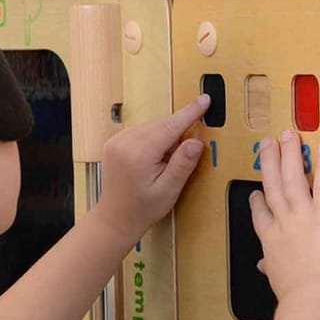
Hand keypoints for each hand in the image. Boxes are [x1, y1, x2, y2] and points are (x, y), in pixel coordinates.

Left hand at [94, 95, 210, 239]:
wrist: (115, 218)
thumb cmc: (141, 208)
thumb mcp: (168, 191)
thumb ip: (182, 164)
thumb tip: (195, 142)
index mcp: (138, 154)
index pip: (170, 126)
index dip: (190, 113)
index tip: (204, 100)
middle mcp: (124, 142)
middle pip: (161, 125)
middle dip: (176, 135)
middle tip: (177, 161)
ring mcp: (116, 141)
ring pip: (151, 127)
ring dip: (164, 138)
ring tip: (161, 166)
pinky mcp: (114, 142)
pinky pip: (140, 131)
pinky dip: (152, 139)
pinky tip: (152, 159)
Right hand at [251, 131, 319, 300]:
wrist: (310, 296)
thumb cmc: (295, 295)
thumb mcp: (277, 280)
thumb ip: (271, 268)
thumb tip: (263, 267)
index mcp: (270, 241)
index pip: (261, 215)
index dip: (257, 201)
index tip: (256, 190)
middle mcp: (282, 222)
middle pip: (272, 186)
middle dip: (268, 162)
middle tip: (266, 143)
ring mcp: (302, 215)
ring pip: (292, 178)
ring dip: (290, 154)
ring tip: (288, 134)